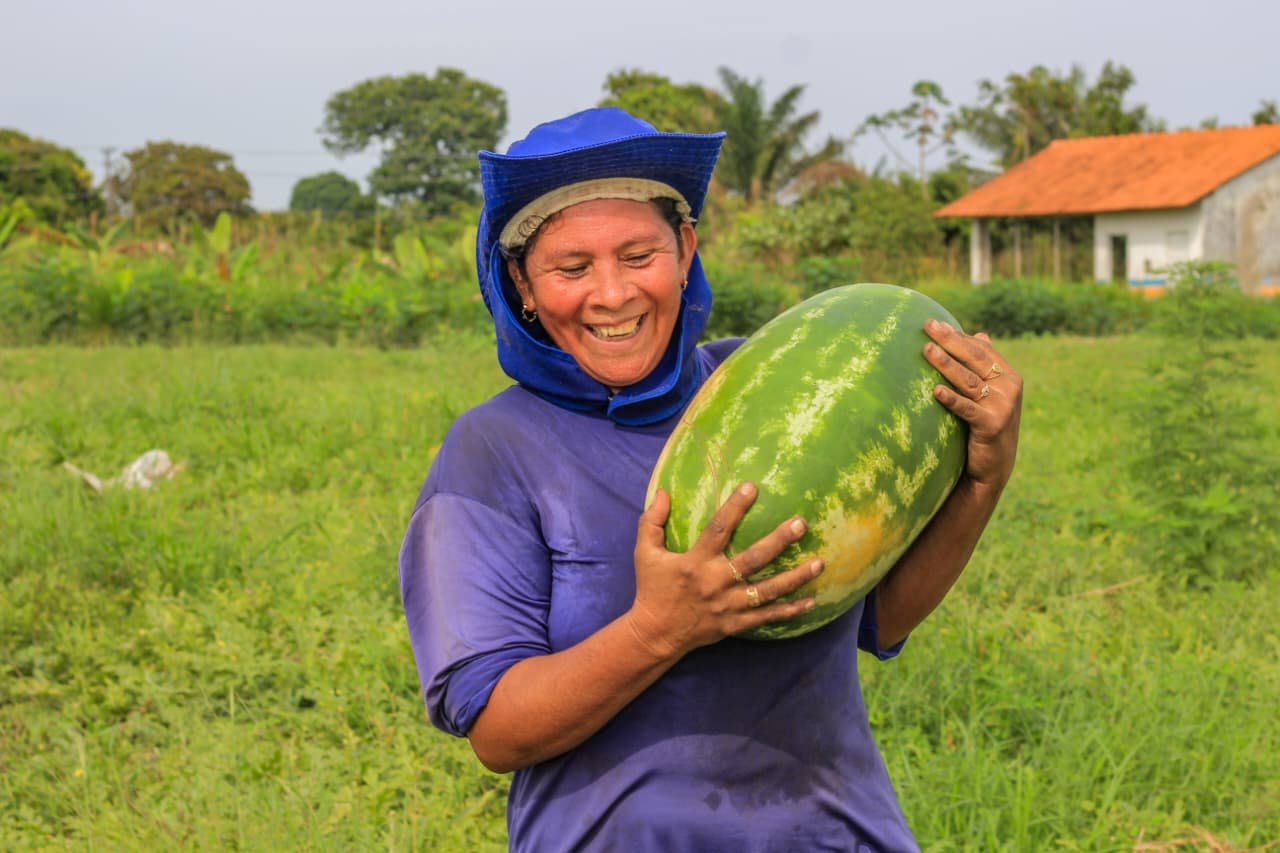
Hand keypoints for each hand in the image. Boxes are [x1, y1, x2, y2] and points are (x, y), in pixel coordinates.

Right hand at [626, 482, 823, 660]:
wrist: (655, 634)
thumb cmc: (652, 589)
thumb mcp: (644, 553)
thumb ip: (651, 521)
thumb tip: (662, 491)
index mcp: (696, 562)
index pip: (718, 529)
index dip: (735, 507)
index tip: (752, 486)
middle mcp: (716, 582)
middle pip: (753, 559)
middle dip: (779, 541)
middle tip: (801, 524)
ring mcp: (729, 605)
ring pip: (768, 590)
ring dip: (795, 577)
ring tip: (819, 562)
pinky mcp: (735, 623)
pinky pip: (767, 617)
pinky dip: (790, 611)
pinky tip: (811, 601)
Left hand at [923, 320, 1022, 492]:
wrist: (993, 467)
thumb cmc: (986, 425)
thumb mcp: (991, 394)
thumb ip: (985, 366)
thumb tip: (980, 333)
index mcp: (1009, 376)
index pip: (980, 349)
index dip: (957, 335)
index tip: (933, 323)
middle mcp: (1010, 387)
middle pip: (975, 359)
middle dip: (950, 341)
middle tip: (927, 327)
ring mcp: (1003, 406)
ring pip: (968, 380)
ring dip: (946, 364)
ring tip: (926, 351)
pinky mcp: (992, 425)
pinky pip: (967, 409)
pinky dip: (951, 399)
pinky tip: (935, 390)